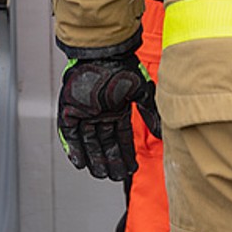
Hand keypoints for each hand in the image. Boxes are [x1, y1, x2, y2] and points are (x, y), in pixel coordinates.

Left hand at [57, 47, 157, 181]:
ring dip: (94, 159)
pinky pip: (69, 133)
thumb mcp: (142, 92)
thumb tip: (162, 132)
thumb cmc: (123, 67)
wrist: (103, 53)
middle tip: (116, 177)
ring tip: (101, 175)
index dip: (125, 153)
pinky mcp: (69, 109)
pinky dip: (74, 148)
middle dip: (110, 161)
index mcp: (115, 108)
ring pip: (88, 141)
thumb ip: (150, 113)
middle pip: (104, 142)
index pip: (120, 136)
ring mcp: (83, 111)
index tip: (130, 168)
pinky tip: (80, 163)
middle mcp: (99, 112)